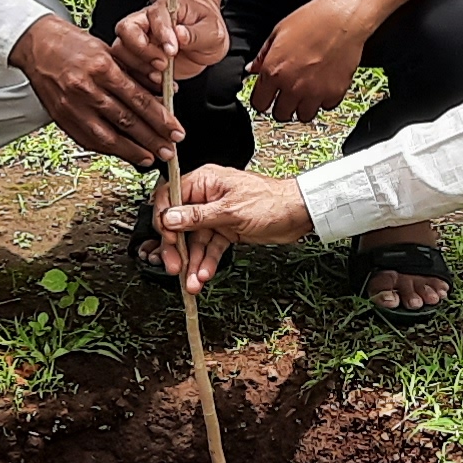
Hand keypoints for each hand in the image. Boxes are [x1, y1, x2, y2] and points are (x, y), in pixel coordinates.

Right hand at [13, 14, 179, 165]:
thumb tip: (164, 89)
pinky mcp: (61, 118)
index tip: (175, 130)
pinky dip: (108, 149)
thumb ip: (136, 71)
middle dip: (151, 139)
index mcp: (102, 67)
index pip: (138, 99)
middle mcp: (86, 88)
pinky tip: (123, 153)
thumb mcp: (110, 49)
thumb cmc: (73, 44)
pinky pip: (88, 140)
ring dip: (132, 151)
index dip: (160, 118)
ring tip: (150, 158)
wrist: (37, 44)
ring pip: (107, 136)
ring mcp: (72, 106)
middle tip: (169, 149)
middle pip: (126, 120)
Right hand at [110, 0, 230, 86]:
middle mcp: (146, 23)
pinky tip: (160, 85)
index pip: (152, 16)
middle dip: (142, 52)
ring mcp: (139, 42)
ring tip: (161, 76)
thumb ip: (197, 33)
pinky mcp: (138, 61)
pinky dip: (141, 82)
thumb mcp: (212, 31)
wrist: (204, 41)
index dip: (161, 33)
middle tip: (163, 64)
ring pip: (121, 52)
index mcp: (165, 9)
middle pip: (126, 31)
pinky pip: (128, 71)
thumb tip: (180, 34)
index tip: (173, 49)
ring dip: (139, 68)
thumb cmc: (206, 28)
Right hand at [154, 164, 311, 291]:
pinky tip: (204, 274)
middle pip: (180, 224)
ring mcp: (216, 216)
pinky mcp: (226, 230)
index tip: (167, 238)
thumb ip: (197, 216)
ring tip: (192, 281)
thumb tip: (170, 218)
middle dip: (177, 248)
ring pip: (196, 241)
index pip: (171, 197)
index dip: (165, 219)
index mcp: (205, 182)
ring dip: (193, 262)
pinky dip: (207, 262)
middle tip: (175, 267)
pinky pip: (210, 248)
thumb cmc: (271, 201)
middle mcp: (207, 197)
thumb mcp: (230, 210)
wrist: (298, 214)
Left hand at [250, 0, 369, 123]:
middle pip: (280, 115)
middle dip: (281, 106)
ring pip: (303, 116)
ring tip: (306, 92)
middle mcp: (292, 86)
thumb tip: (253, 69)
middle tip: (287, 95)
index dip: (262, 100)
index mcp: (273, 71)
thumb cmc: (311, 19)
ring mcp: (315, 92)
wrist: (342, 17)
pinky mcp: (335, 93)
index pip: (259, 104)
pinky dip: (324, 100)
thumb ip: (262, 55)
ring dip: (303, 106)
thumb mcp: (278, 32)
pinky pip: (325, 107)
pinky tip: (323, 85)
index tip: (266, 97)